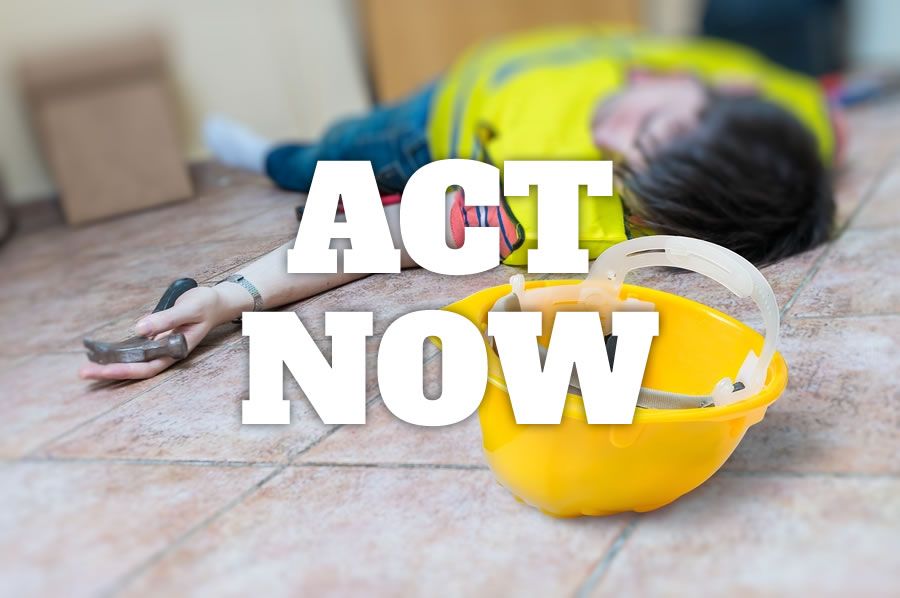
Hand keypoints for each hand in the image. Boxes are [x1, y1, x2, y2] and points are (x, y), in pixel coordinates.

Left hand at [79, 286, 234, 380]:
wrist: (216, 302)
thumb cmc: (205, 306)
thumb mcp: (188, 309)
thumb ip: (166, 319)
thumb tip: (139, 328)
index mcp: (176, 350)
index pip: (148, 366)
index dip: (125, 370)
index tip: (104, 369)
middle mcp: (166, 352)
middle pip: (136, 368)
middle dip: (110, 372)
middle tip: (83, 372)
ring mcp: (160, 347)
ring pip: (133, 361)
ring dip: (111, 364)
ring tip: (87, 365)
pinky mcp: (156, 338)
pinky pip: (135, 350)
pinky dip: (118, 352)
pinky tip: (102, 352)